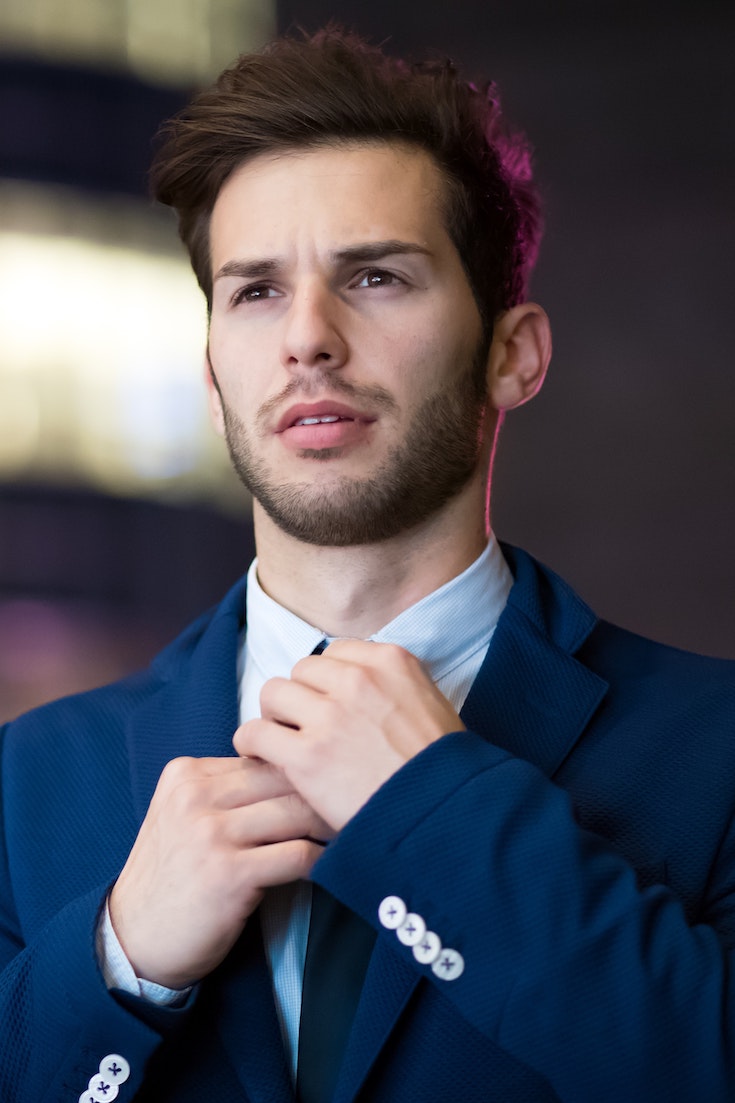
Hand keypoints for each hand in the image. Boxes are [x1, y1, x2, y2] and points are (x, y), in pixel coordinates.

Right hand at [109, 755, 327, 988]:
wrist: (133, 940)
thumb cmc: (172, 877)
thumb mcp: (182, 816)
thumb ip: (226, 790)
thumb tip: (295, 771)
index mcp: (186, 774)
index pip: (262, 757)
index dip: (300, 770)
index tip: (328, 782)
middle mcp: (195, 796)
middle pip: (282, 778)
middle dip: (321, 791)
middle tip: (350, 804)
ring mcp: (210, 834)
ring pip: (295, 811)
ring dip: (327, 824)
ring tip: (347, 831)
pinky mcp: (229, 874)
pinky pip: (297, 854)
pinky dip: (320, 859)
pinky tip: (327, 865)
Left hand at [234, 640, 463, 831]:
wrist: (444, 813)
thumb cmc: (442, 769)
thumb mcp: (432, 704)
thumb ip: (394, 687)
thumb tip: (363, 689)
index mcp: (390, 661)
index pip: (336, 653)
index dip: (327, 681)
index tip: (328, 702)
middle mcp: (357, 680)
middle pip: (302, 670)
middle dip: (301, 696)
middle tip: (304, 725)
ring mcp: (330, 716)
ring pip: (274, 693)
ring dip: (274, 716)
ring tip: (281, 739)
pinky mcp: (307, 755)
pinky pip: (256, 733)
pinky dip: (253, 743)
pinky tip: (261, 756)